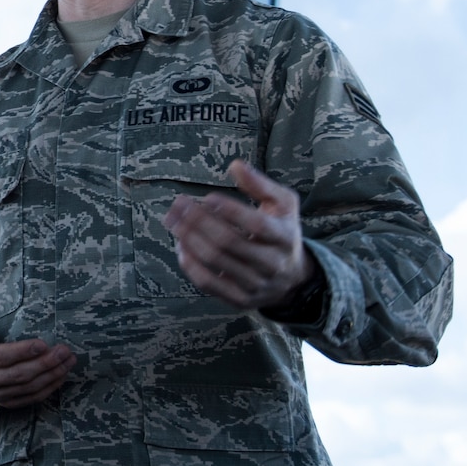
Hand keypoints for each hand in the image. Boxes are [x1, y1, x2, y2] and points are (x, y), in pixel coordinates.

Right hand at [0, 286, 74, 408]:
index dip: (21, 352)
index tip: (43, 343)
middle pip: (17, 375)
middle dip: (44, 363)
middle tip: (64, 350)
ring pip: (27, 388)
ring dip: (51, 375)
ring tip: (68, 360)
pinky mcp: (5, 402)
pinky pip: (30, 398)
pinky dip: (48, 388)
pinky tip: (61, 375)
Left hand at [161, 159, 310, 309]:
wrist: (293, 278)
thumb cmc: (282, 231)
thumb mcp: (282, 204)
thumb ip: (260, 185)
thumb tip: (235, 165)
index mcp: (285, 237)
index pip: (256, 225)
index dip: (229, 211)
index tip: (206, 197)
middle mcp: (273, 264)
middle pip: (228, 243)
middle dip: (198, 221)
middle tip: (178, 205)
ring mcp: (256, 285)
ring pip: (215, 262)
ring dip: (189, 239)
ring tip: (173, 221)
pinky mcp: (241, 300)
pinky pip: (209, 283)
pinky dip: (190, 264)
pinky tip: (180, 246)